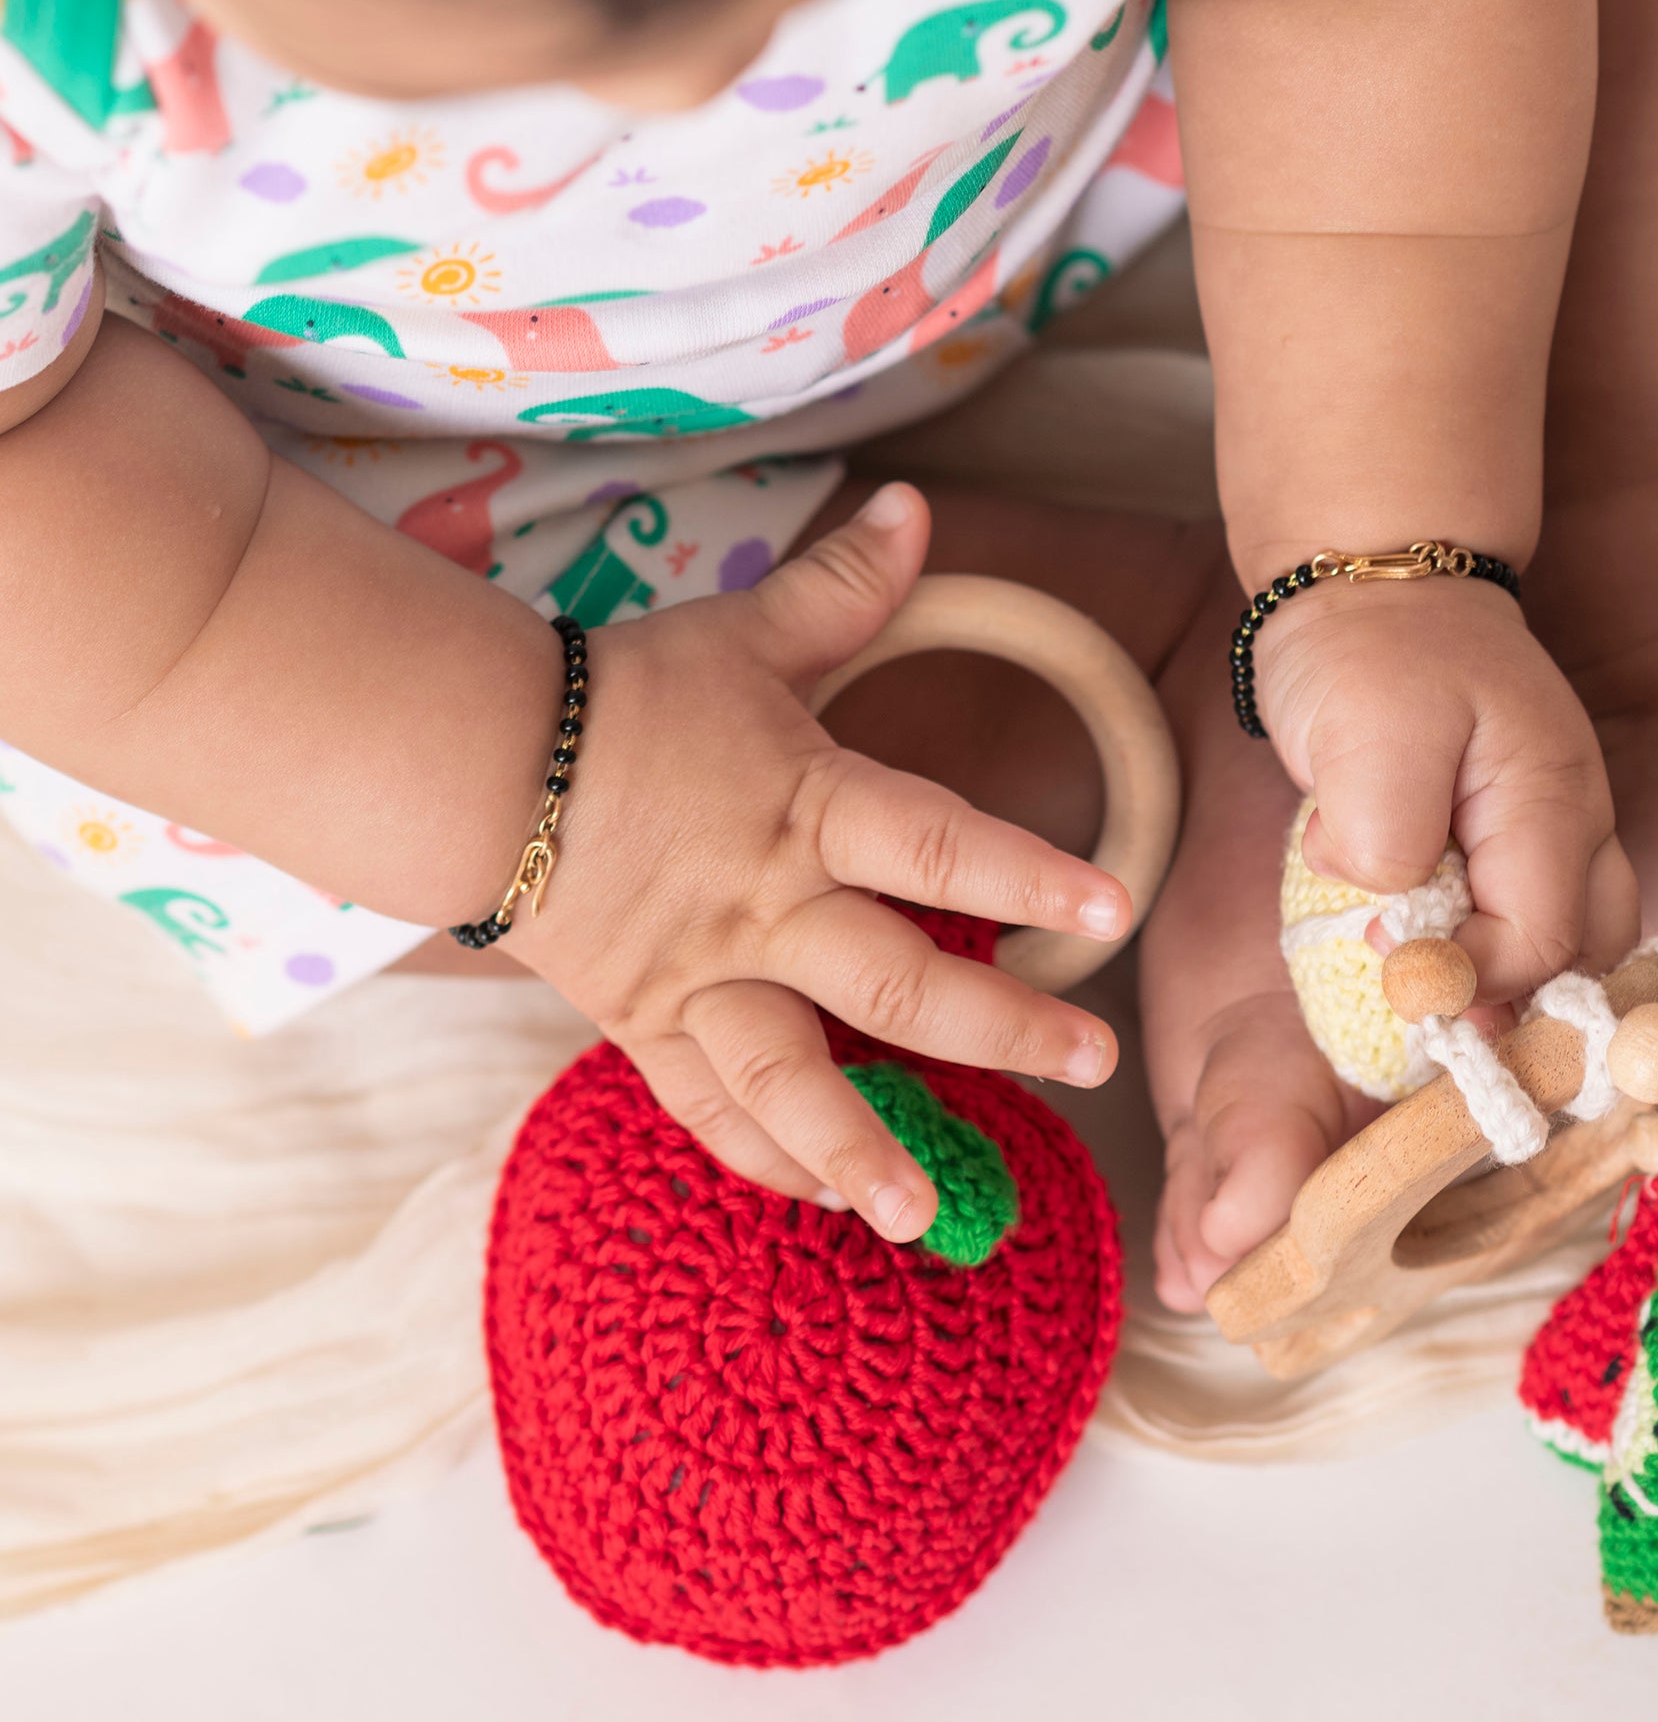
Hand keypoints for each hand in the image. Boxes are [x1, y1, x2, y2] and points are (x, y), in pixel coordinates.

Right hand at [509, 483, 1130, 1240]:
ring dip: (861, 1149)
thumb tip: (919, 502)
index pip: (934, 841)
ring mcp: (703, 980)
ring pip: (788, 1078)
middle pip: (892, 981)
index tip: (1115, 908)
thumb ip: (844, 586)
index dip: (1028, 874)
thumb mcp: (741, 635)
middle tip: (1092, 1061)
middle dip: (1000, 1028)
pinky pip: (709, 1108)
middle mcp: (763, 907)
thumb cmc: (625, 696)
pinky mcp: (649, 1027)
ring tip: (927, 1219)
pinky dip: (766, 1158)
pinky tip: (831, 1201)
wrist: (477, 764)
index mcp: (802, 805)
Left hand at [1250, 568, 1636, 999]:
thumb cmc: (1370, 655)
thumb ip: (1387, 839)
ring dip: (1502, 976)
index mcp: (1552, 802)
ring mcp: (1553, 831)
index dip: (1468, 976)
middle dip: (1514, 999)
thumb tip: (1396, 921)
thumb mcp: (1366, 738)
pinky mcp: (1515, 837)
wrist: (1372, 582)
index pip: (1543, 942)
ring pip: (1567, 942)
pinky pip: (1524, 915)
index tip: (1390, 963)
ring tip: (1426, 973)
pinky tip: (1419, 923)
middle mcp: (1576, 824)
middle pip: (1586, 955)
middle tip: (1430, 1007)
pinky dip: (1480, 940)